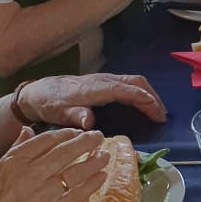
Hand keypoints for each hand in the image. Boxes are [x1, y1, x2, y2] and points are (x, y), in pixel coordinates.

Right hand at [0, 129, 110, 201]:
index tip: (76, 132)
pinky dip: (92, 184)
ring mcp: (42, 193)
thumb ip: (17, 148)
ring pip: (74, 172)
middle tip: (97, 136)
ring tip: (105, 155)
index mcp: (15, 160)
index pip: (46, 140)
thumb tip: (29, 130)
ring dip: (93, 162)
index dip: (66, 134)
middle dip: (85, 142)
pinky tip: (101, 177)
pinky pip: (77, 194)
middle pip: (64, 153)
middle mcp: (30, 173)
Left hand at [17, 72, 166, 131]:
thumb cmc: (49, 103)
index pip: (126, 90)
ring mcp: (104, 79)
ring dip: (149, 94)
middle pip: (135, 82)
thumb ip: (76, 116)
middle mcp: (103, 80)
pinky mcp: (104, 82)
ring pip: (134, 81)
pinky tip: (144, 105)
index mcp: (95, 88)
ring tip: (158, 112)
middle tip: (162, 116)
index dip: (144, 100)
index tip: (157, 113)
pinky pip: (129, 84)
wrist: (38, 92)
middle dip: (152, 97)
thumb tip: (90, 122)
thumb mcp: (58, 113)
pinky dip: (141, 93)